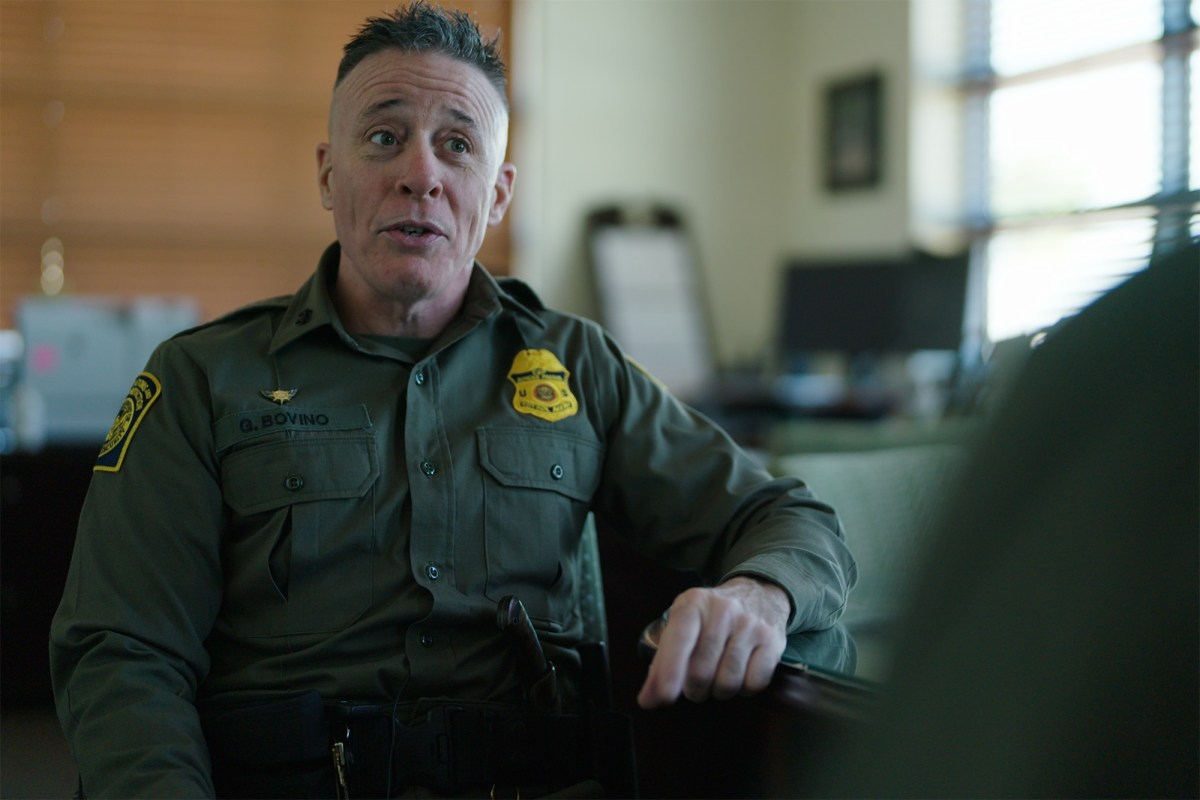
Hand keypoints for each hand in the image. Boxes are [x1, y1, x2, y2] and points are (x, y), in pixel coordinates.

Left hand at [637, 576, 788, 708]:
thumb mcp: (684, 624)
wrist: (759, 593)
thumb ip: (662, 661)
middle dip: (694, 690)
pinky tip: (740, 674)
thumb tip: (648, 699)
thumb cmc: (712, 617)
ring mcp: (750, 625)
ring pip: (728, 682)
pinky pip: (754, 684)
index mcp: (694, 603)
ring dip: (718, 692)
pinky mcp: (772, 641)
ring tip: (717, 678)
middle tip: (694, 686)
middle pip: (702, 671)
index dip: (669, 670)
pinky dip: (743, 689)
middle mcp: (723, 611)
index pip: (679, 639)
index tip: (664, 696)